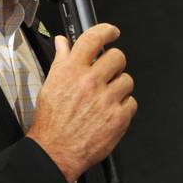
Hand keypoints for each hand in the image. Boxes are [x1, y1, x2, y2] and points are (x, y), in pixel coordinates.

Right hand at [28, 23, 136, 182]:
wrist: (54, 152)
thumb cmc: (51, 122)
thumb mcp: (50, 85)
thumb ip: (61, 60)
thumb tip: (64, 42)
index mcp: (71, 71)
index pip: (93, 39)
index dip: (106, 31)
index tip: (112, 33)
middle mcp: (90, 82)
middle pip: (117, 57)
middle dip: (115, 64)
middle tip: (108, 73)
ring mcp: (106, 100)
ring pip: (127, 80)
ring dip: (119, 87)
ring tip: (106, 98)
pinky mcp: (118, 117)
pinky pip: (132, 102)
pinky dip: (124, 107)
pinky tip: (110, 112)